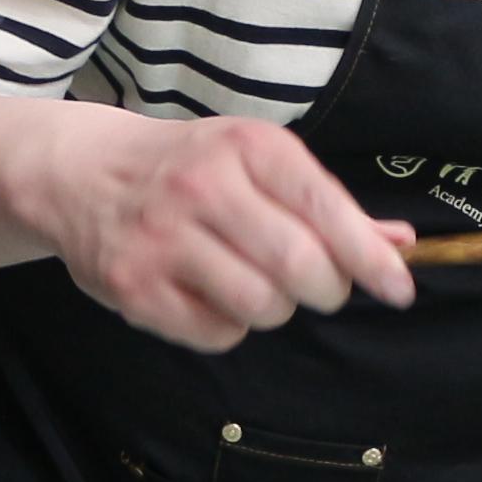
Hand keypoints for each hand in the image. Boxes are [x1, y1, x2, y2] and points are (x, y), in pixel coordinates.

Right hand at [9, 104, 412, 351]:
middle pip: (300, 267)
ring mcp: (163, 239)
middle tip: (317, 285)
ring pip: (261, 305)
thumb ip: (327, 205)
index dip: (370, 259)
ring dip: (275, 308)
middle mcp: (203, 187)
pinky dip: (228, 326)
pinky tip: (210, 295)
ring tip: (254, 283)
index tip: (399, 290)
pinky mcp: (135, 287)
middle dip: (326, 289)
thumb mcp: (256, 162)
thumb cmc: (189, 168)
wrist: (81, 173)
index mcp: (247, 148)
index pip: (326, 209)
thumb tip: (400, 245)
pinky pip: (217, 334)